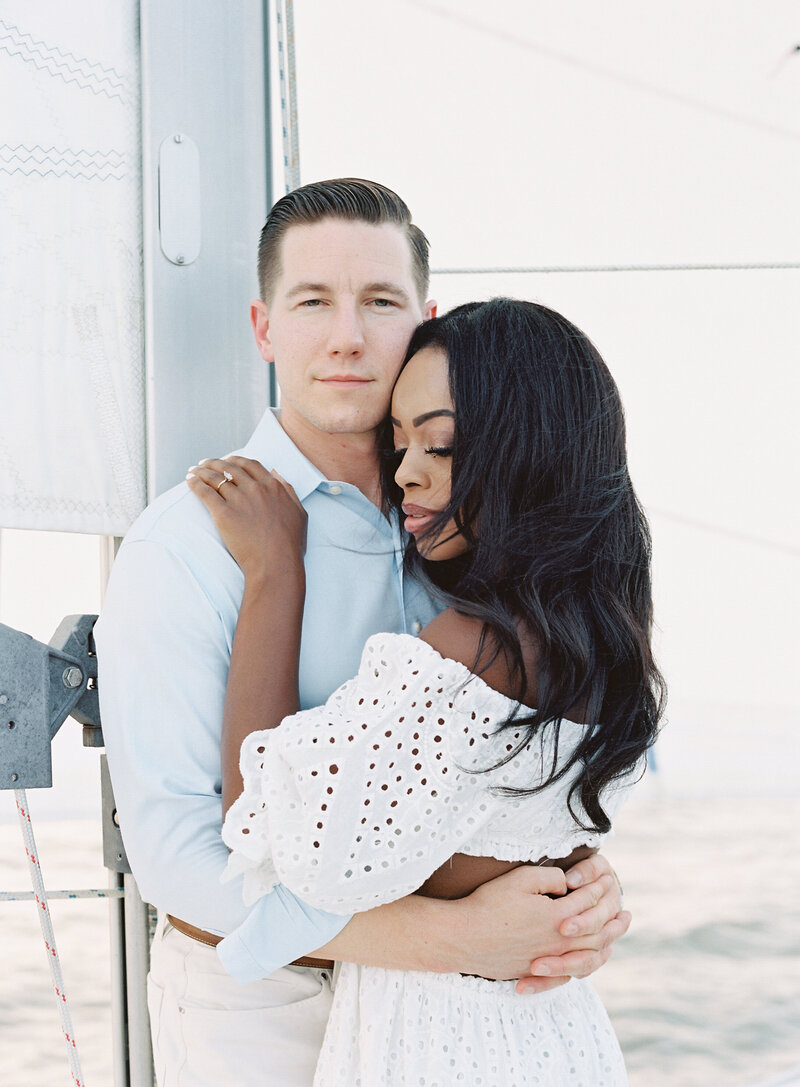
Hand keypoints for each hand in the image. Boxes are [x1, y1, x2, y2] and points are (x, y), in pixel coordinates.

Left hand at [186, 456, 306, 579]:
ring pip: (216, 478)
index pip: (250, 465)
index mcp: (273, 487)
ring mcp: (239, 500)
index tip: (227, 460)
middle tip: (204, 463)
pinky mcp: (224, 513)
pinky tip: (190, 481)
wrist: (276, 564)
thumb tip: (276, 474)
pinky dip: (195, 484)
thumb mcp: (299, 513)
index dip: (236, 460)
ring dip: (202, 471)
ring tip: (193, 471)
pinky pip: (205, 492)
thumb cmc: (290, 544)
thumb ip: (288, 491)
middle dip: (215, 463)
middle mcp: (255, 489)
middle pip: (230, 468)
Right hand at [451, 857, 628, 993]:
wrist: (464, 938)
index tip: (605, 877)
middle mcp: (557, 943)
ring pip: (588, 955)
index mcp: (556, 918)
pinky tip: (588, 957)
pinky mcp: (535, 970)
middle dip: (613, 919)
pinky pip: (571, 972)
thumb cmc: (489, 905)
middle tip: (626, 911)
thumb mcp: (520, 879)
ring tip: (616, 936)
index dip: (598, 888)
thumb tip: (568, 883)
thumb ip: (550, 877)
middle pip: (596, 933)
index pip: (588, 902)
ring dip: (607, 944)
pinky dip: (586, 963)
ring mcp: (547, 960)